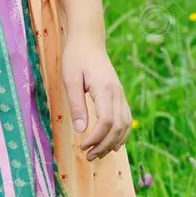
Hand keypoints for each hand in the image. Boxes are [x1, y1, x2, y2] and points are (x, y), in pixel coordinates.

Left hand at [61, 31, 131, 160]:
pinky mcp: (119, 94)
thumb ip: (77, 104)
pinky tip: (112, 145)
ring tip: (97, 154)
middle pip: (118, 127)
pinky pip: (125, 118)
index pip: (106, 121)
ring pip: (124, 125)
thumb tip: (81, 130)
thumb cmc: (75, 57)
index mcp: (104, 89)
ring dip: (112, 143)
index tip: (82, 146)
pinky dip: (121, 134)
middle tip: (88, 156)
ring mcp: (120, 94)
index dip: (96, 138)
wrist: (88, 40)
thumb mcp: (70, 79)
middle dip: (104, 145)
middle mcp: (117, 93)